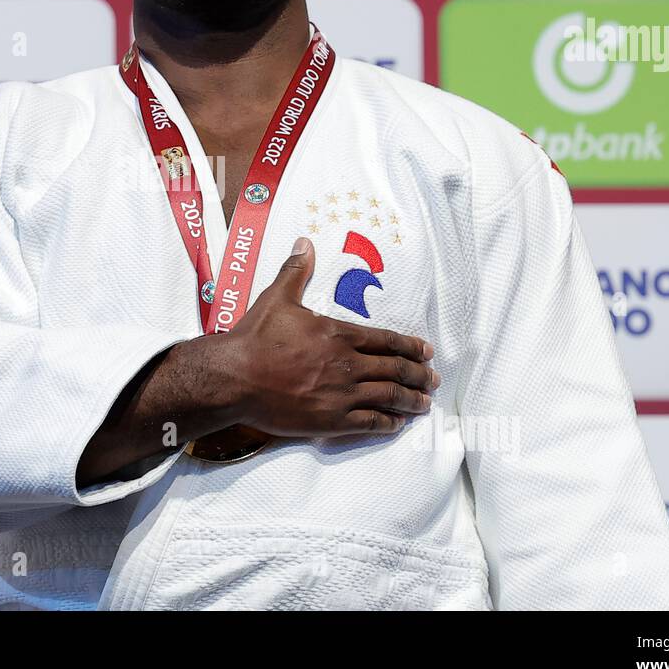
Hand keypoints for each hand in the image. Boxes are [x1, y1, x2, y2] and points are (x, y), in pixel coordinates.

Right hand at [212, 236, 438, 437]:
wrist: (234, 377)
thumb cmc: (255, 338)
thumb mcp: (277, 298)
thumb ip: (296, 272)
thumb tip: (304, 244)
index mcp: (339, 334)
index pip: (386, 340)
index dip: (410, 347)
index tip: (427, 352)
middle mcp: (347, 364)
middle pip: (395, 369)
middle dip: (419, 375)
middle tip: (433, 380)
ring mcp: (341, 394)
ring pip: (389, 397)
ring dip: (411, 401)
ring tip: (424, 404)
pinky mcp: (331, 421)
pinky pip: (370, 423)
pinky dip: (388, 423)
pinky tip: (397, 424)